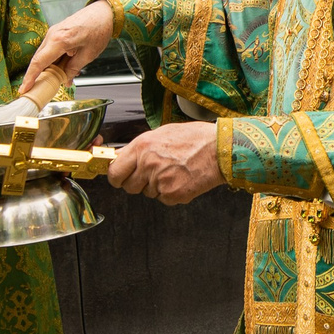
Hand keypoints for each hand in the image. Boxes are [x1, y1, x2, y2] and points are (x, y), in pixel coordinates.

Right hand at [21, 1, 117, 96]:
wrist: (104, 12)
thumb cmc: (99, 29)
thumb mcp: (88, 54)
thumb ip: (73, 68)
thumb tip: (65, 80)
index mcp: (59, 40)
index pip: (39, 62)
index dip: (30, 77)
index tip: (24, 88)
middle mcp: (52, 35)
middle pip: (38, 59)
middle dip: (38, 75)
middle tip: (40, 88)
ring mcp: (53, 32)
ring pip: (44, 55)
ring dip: (49, 67)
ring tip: (60, 77)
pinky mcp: (57, 32)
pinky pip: (50, 49)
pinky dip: (54, 59)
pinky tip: (64, 66)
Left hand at [107, 119, 223, 205]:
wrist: (219, 149)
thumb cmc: (194, 138)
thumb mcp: (162, 134)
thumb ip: (140, 148)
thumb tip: (123, 158)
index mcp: (142, 147)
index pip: (115, 172)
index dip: (117, 177)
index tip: (121, 178)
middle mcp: (148, 164)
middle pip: (129, 187)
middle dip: (138, 183)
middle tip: (154, 173)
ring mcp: (160, 181)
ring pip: (148, 193)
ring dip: (157, 187)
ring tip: (174, 171)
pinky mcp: (173, 195)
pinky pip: (164, 199)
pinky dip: (171, 193)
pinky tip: (182, 179)